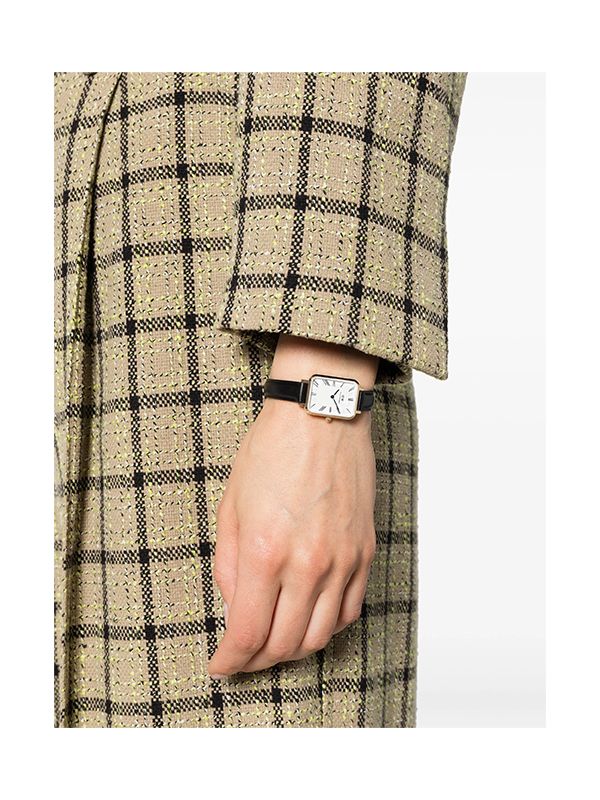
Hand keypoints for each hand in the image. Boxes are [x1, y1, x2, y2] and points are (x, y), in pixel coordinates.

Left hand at [207, 335, 378, 678]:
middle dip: (257, 660)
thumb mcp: (231, 506)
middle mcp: (308, 564)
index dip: (231, 660)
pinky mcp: (364, 551)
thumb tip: (235, 605)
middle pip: (285, 643)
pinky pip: (351, 609)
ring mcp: (342, 560)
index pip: (248, 633)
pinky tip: (311, 617)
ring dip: (293, 648)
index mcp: (265, 552)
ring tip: (275, 641)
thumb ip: (229, 564)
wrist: (321, 414)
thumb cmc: (272, 451)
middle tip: (243, 656)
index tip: (221, 665)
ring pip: (322, 635)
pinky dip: (328, 625)